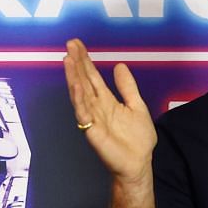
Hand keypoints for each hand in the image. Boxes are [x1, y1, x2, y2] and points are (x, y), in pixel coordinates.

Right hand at [64, 39, 156, 182]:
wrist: (139, 163)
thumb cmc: (138, 140)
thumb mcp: (137, 106)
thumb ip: (127, 87)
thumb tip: (119, 66)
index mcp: (106, 100)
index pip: (92, 76)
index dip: (85, 60)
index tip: (76, 44)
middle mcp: (96, 107)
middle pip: (84, 81)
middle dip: (76, 63)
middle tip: (69, 45)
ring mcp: (92, 118)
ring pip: (80, 94)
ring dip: (73, 77)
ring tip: (68, 60)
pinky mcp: (92, 131)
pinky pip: (83, 113)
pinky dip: (79, 99)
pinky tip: (76, 85)